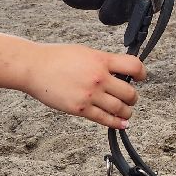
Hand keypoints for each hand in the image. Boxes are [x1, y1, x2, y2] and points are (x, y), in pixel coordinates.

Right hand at [20, 45, 146, 128]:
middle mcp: (98, 77)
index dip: (141, 73)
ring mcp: (90, 94)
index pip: (133, 66)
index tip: (141, 77)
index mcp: (100, 60)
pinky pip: (105, 119)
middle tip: (130, 98)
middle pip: (129, 92)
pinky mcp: (80, 109)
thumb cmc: (57, 57)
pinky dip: (117, 123)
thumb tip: (118, 71)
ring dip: (127, 112)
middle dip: (133, 97)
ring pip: (120, 109)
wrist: (34, 67)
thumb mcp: (84, 52)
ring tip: (126, 111)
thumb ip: (102, 62)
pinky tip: (121, 123)